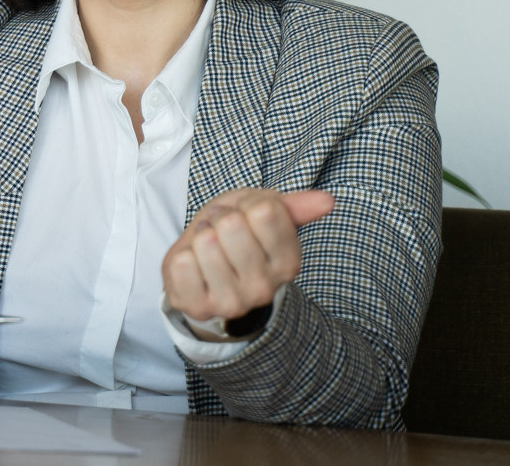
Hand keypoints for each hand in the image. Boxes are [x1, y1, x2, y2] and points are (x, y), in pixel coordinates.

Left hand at [161, 188, 334, 325]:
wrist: (203, 274)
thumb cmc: (235, 237)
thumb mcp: (261, 213)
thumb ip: (293, 206)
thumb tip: (327, 200)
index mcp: (288, 263)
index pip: (265, 210)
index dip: (246, 205)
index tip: (244, 218)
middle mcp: (265, 287)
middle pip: (231, 224)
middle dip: (219, 219)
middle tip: (220, 233)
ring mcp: (232, 301)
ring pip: (206, 242)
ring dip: (199, 237)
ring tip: (207, 249)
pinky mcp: (199, 307)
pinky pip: (182, 262)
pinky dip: (182, 256)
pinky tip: (193, 266)